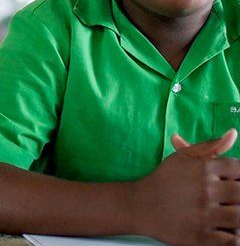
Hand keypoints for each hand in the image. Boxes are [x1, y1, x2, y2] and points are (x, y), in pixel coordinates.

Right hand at [134, 129, 239, 244]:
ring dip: (236, 217)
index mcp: (203, 169)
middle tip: (227, 200)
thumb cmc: (163, 180)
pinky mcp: (200, 237)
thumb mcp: (182, 158)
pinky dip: (233, 237)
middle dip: (237, 197)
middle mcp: (205, 190)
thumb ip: (210, 146)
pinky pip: (232, 241)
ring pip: (239, 217)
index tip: (229, 183)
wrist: (138, 206)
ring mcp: (203, 215)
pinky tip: (224, 230)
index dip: (238, 177)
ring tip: (225, 215)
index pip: (239, 169)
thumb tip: (233, 133)